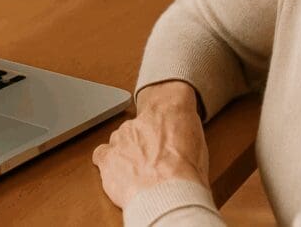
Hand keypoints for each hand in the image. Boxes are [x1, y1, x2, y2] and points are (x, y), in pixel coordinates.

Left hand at [92, 83, 209, 208]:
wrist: (168, 195)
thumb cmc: (187, 177)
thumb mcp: (200, 150)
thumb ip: (187, 139)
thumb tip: (185, 144)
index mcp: (166, 116)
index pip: (161, 106)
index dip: (160, 124)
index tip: (161, 135)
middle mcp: (141, 122)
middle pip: (137, 128)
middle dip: (143, 143)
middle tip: (153, 163)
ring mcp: (121, 139)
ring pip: (119, 140)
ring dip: (125, 154)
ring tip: (137, 174)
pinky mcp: (107, 157)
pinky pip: (101, 154)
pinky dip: (106, 162)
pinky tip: (115, 175)